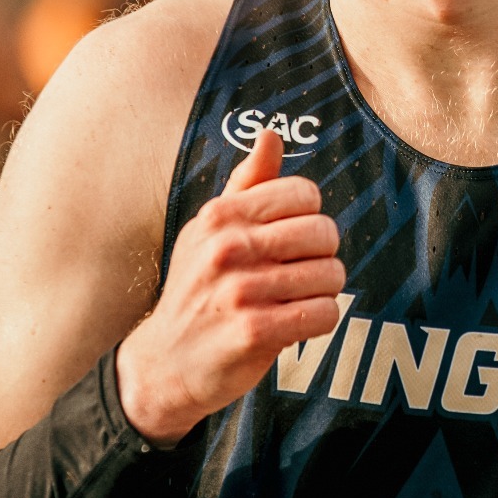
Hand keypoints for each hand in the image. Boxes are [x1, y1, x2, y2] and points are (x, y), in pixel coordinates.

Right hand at [115, 129, 343, 445]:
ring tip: (296, 299)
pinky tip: (297, 322)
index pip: (304, 195)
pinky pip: (324, 314)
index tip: (294, 238)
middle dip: (323, 255)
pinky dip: (320, 319)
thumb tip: (271, 135)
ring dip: (323, 291)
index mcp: (220, 215)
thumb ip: (247, 183)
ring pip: (330, 275)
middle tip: (302, 272)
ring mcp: (240, 291)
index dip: (310, 217)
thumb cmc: (197, 286)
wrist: (166, 362)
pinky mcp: (255, 333)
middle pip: (324, 233)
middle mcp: (228, 248)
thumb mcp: (210, 229)